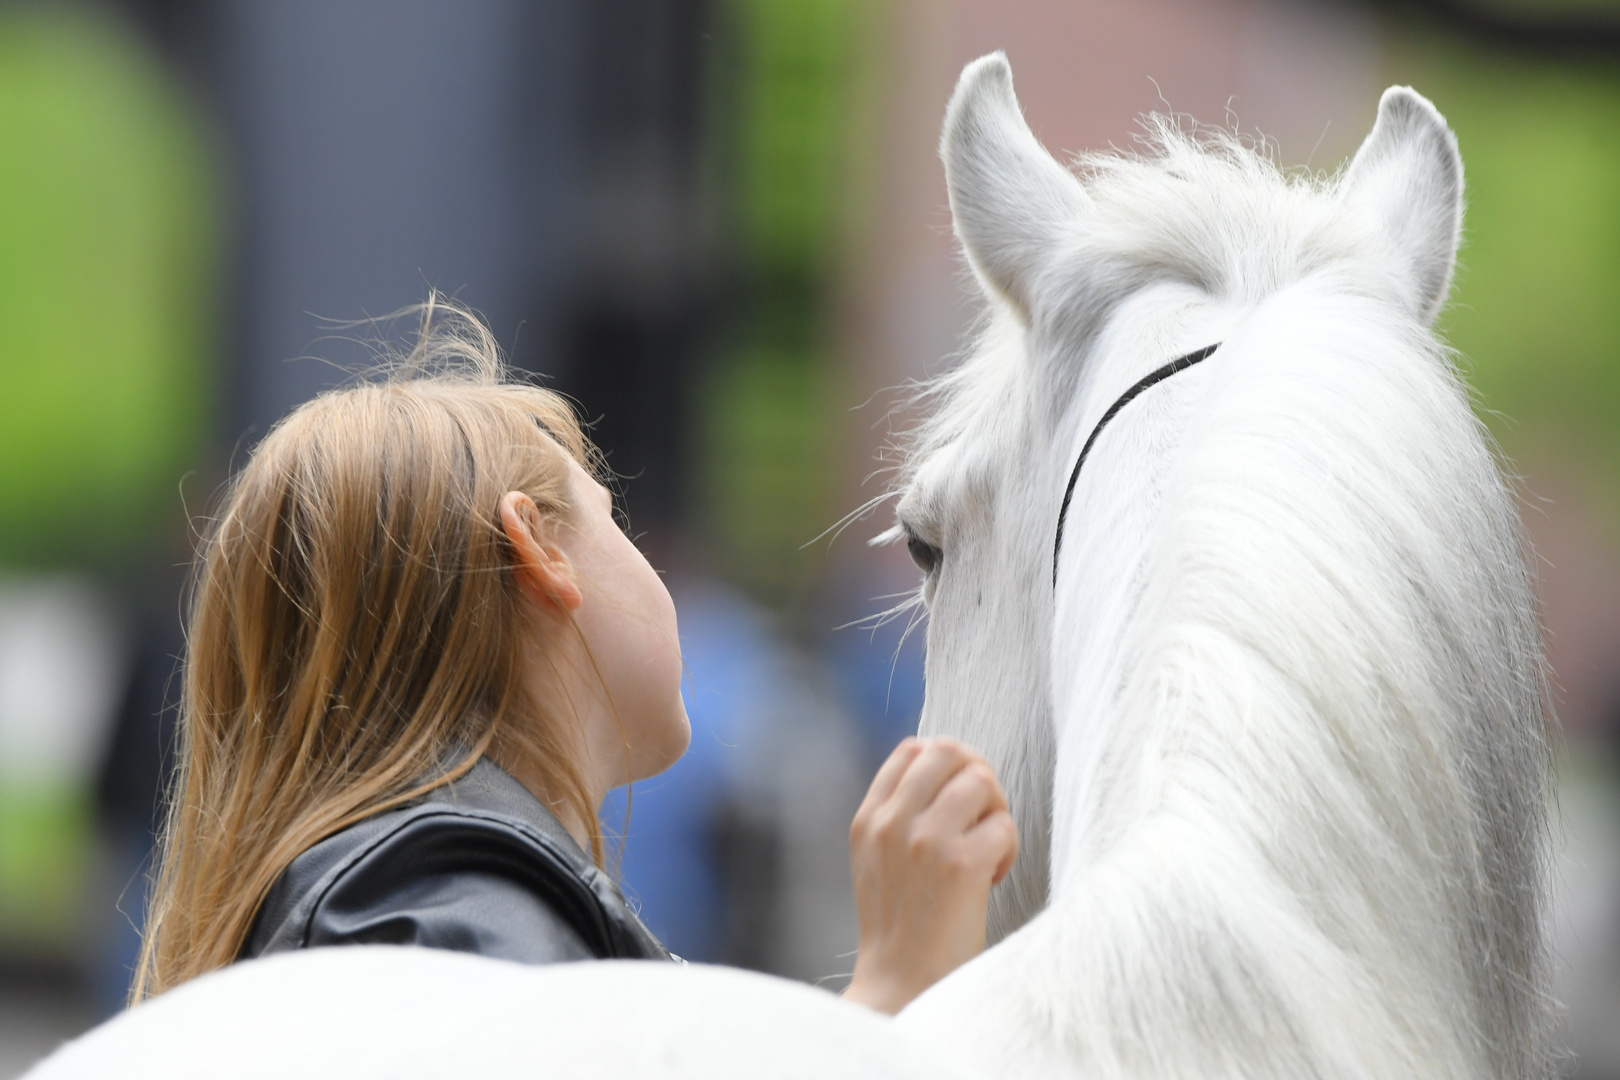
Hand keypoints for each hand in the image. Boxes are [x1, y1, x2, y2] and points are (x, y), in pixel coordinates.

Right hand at [841, 737, 1017, 1014]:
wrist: (901, 984)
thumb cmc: (900, 926)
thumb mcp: (876, 859)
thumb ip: (899, 814)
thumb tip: (950, 773)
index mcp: (869, 818)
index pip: (913, 749)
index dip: (949, 763)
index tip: (960, 797)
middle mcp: (892, 822)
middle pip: (950, 751)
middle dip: (978, 776)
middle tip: (983, 816)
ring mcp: (924, 840)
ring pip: (981, 781)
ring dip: (996, 812)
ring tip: (987, 848)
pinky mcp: (959, 865)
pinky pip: (1004, 825)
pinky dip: (1008, 849)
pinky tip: (991, 877)